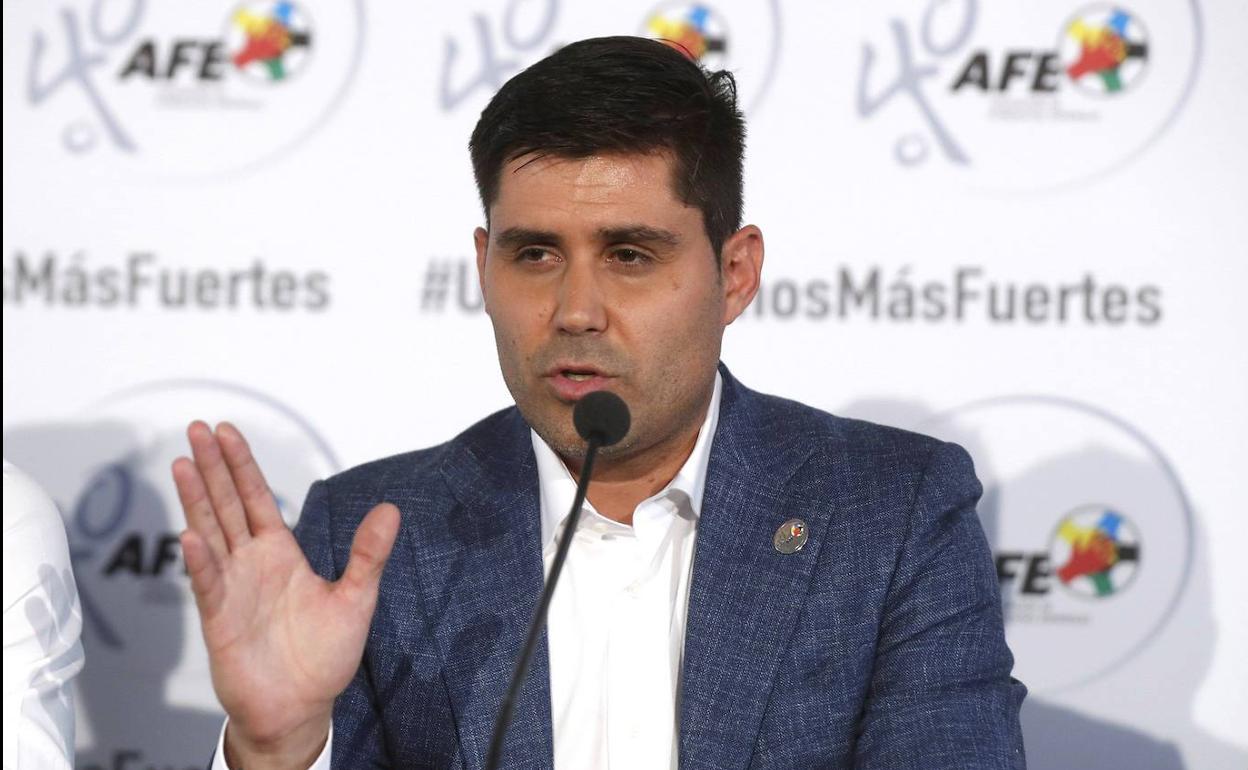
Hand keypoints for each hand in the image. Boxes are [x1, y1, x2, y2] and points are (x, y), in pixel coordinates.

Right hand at [173, 422, 399, 767]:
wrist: (300, 707)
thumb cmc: (323, 657)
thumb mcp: (357, 598)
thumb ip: (369, 554)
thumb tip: (391, 509)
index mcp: (280, 554)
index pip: (256, 498)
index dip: (241, 465)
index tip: (226, 432)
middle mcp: (251, 564)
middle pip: (226, 505)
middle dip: (212, 467)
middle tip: (196, 429)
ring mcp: (232, 588)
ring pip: (209, 533)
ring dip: (196, 499)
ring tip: (182, 464)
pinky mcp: (220, 619)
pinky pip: (209, 584)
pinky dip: (199, 561)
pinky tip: (191, 536)